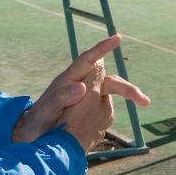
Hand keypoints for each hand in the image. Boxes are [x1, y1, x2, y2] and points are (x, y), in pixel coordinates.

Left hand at [11, 35, 148, 144]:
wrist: (31, 136)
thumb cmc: (36, 122)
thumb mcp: (46, 111)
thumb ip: (61, 98)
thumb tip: (81, 87)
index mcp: (68, 80)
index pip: (88, 60)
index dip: (102, 48)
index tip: (118, 38)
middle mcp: (80, 84)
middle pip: (108, 79)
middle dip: (127, 87)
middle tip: (144, 100)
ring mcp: (85, 96)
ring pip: (110, 91)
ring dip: (127, 95)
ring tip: (144, 103)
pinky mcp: (88, 108)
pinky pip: (105, 104)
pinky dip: (114, 109)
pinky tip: (118, 121)